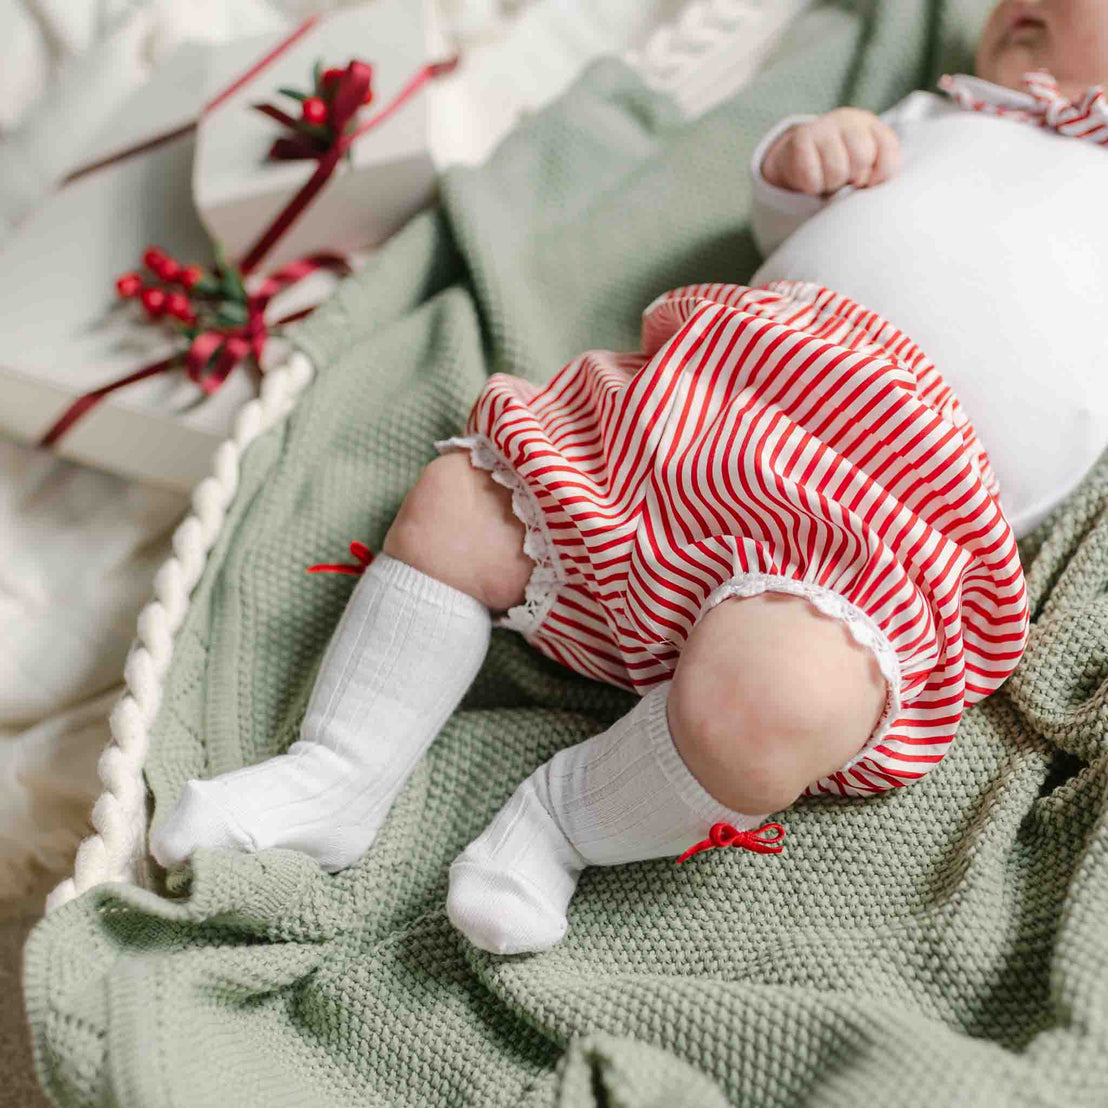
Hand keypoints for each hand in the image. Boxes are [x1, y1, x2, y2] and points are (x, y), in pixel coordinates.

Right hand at [761, 108, 899, 195]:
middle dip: (854, 178)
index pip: (888, 147)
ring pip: (837, 170)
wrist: (797, 154)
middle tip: (844, 180)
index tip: (869, 183)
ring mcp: (823, 126)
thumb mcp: (862, 164)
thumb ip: (877, 170)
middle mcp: (848, 120)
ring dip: (831, 184)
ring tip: (827, 180)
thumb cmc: (836, 163)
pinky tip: (811, 180)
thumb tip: (871, 183)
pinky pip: (812, 175)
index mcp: (869, 125)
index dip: (882, 173)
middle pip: (862, 157)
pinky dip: (812, 186)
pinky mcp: (801, 138)